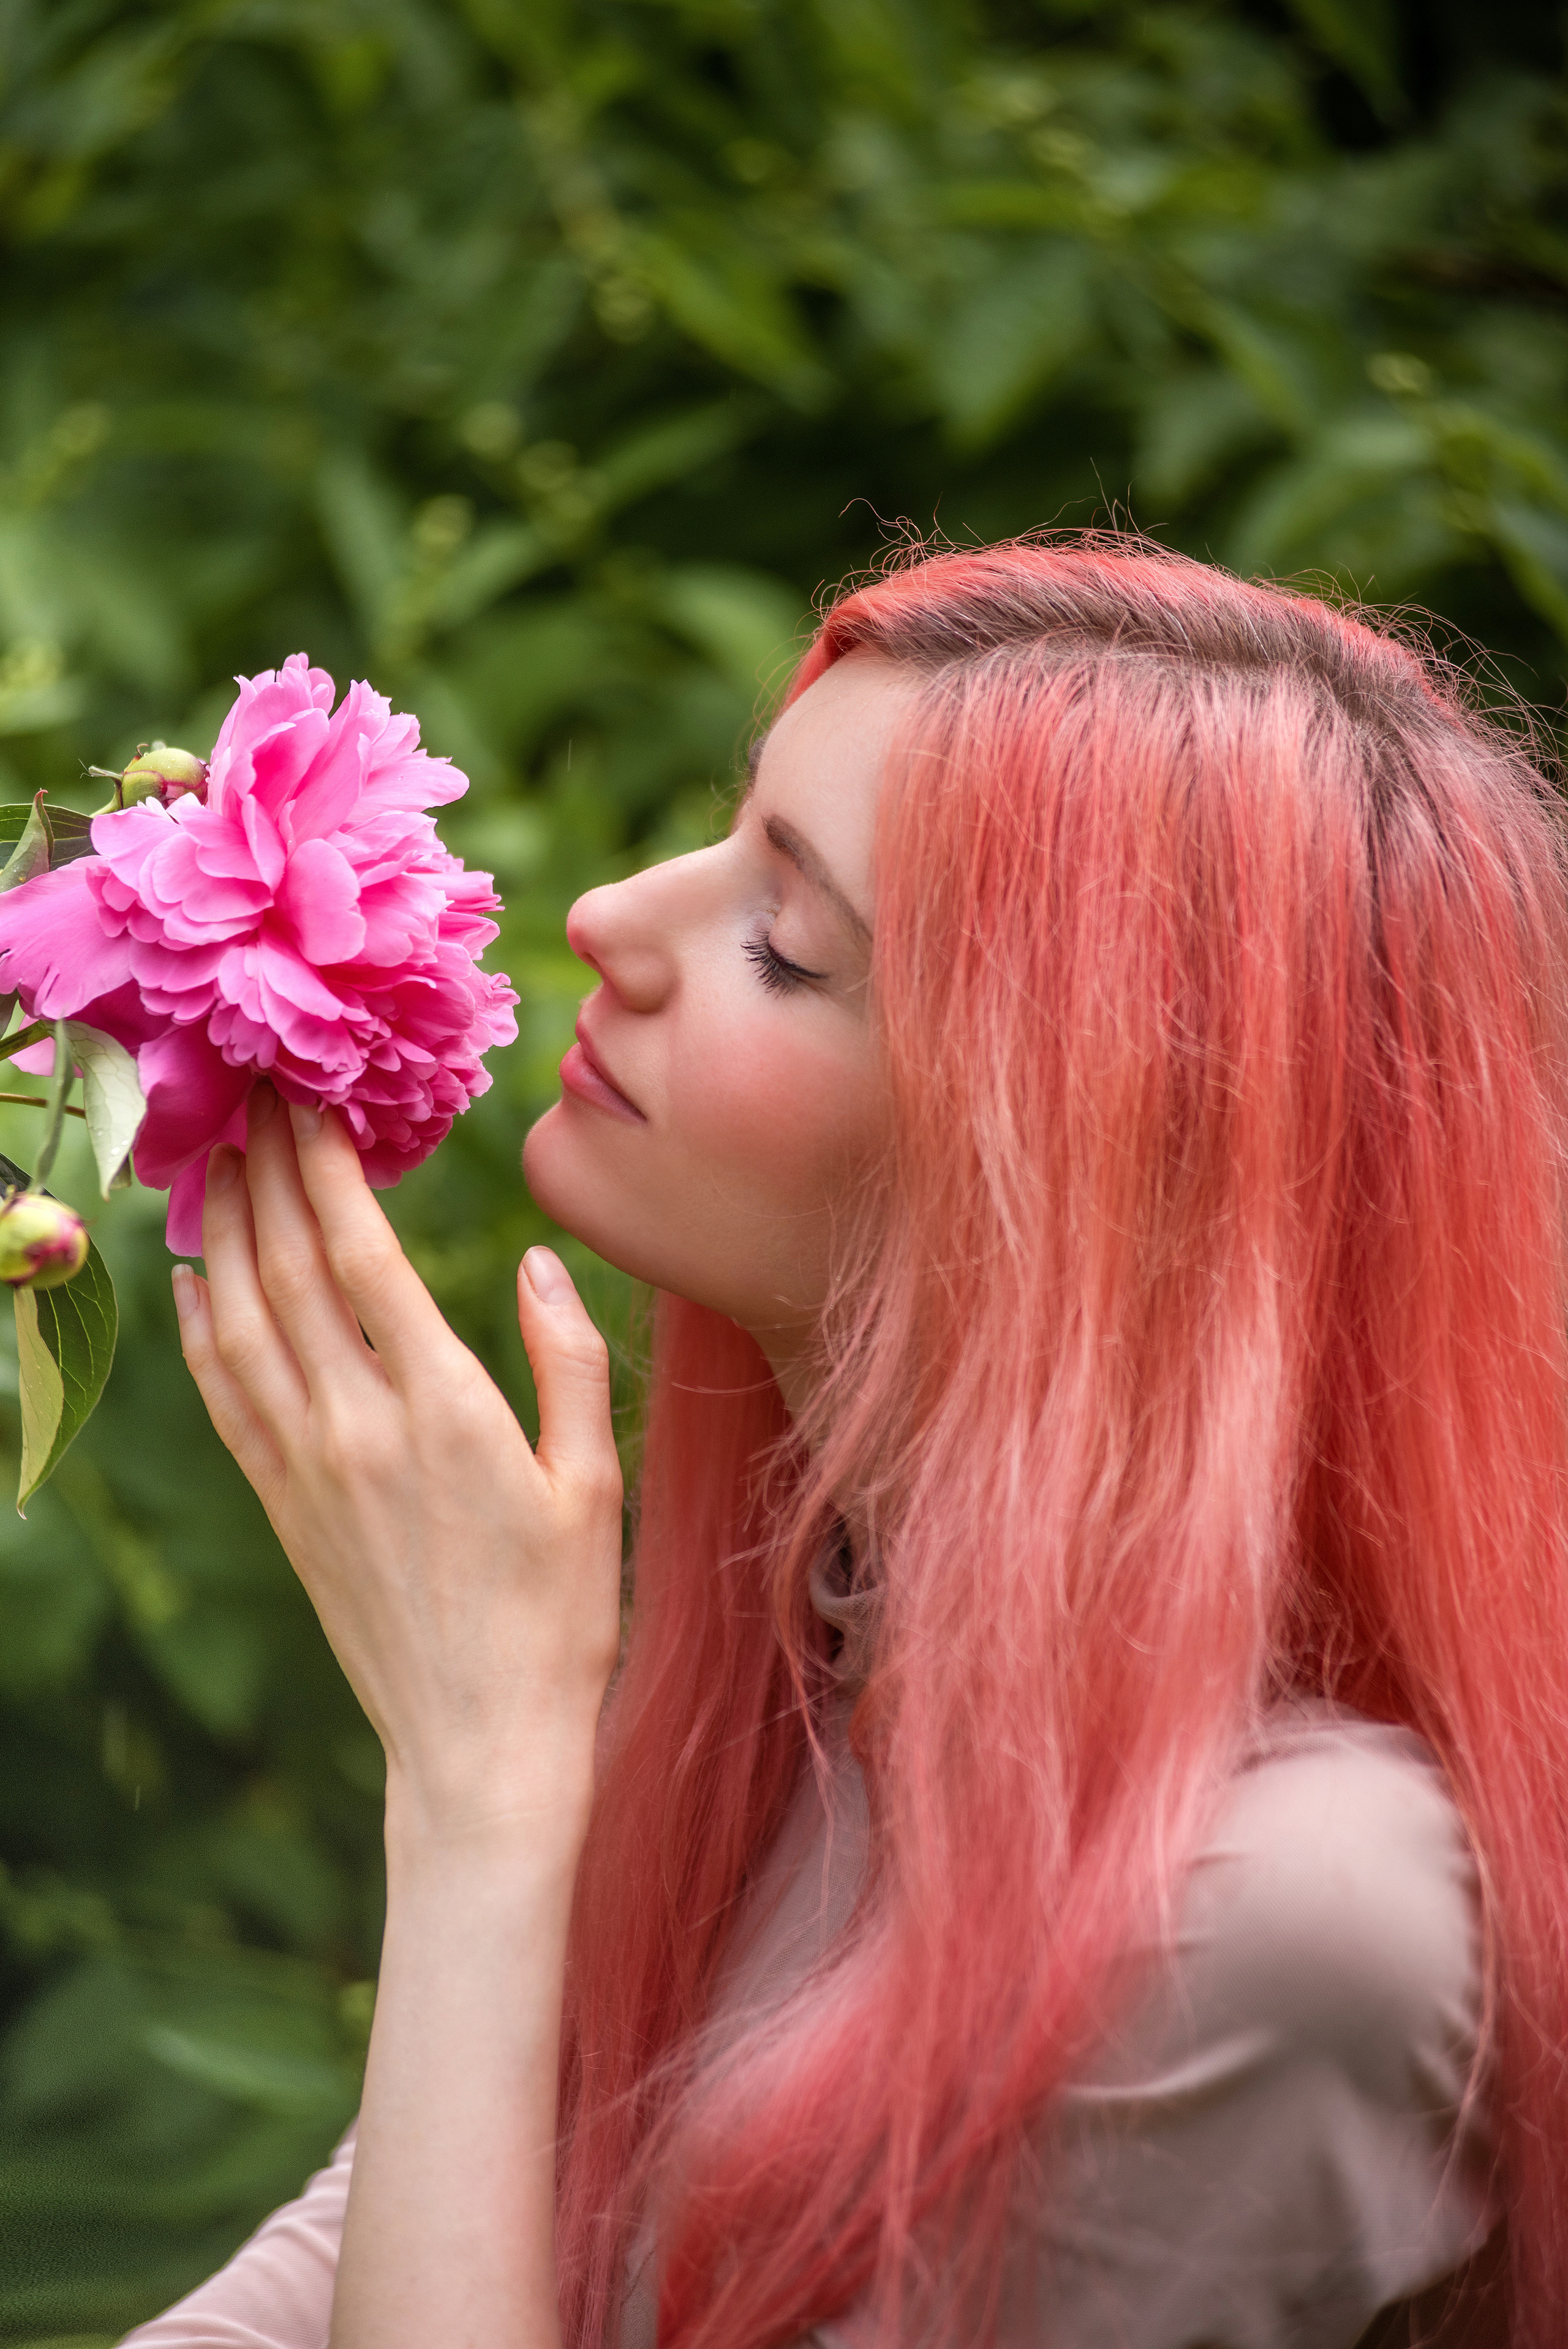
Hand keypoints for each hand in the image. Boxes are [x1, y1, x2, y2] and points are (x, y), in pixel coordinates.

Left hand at [172, 1086, 623, 1852]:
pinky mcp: (283, 1508)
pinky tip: (193, 1280)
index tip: (310, 1100)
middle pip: (287, 1270)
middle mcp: (358, 1427)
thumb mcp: (592, 1482)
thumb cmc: (558, 1615)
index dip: (327, 1169)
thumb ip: (568, 1360)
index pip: (361, 1257)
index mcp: (444, 1408)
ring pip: (241, 1322)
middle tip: (251, 1095)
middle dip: (266, 1171)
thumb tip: (537, 1260)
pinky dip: (200, 1328)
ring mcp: (308, 1469)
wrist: (482, 1745)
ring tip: (214, 1159)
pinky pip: (225, 1397)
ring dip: (220, 1232)